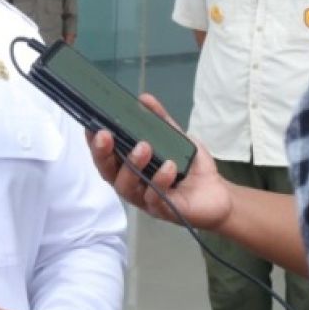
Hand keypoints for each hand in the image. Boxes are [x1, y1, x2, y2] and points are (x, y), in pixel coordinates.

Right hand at [87, 93, 231, 230]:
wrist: (217, 194)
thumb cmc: (191, 169)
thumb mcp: (177, 139)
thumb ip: (160, 121)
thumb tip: (144, 99)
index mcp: (130, 168)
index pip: (106, 157)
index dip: (95, 143)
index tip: (91, 125)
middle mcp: (133, 185)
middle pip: (108, 173)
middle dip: (103, 154)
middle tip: (106, 135)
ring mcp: (146, 200)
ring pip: (127, 187)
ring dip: (132, 166)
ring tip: (144, 147)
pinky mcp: (164, 210)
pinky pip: (155, 198)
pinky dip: (160, 181)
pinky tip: (169, 167)